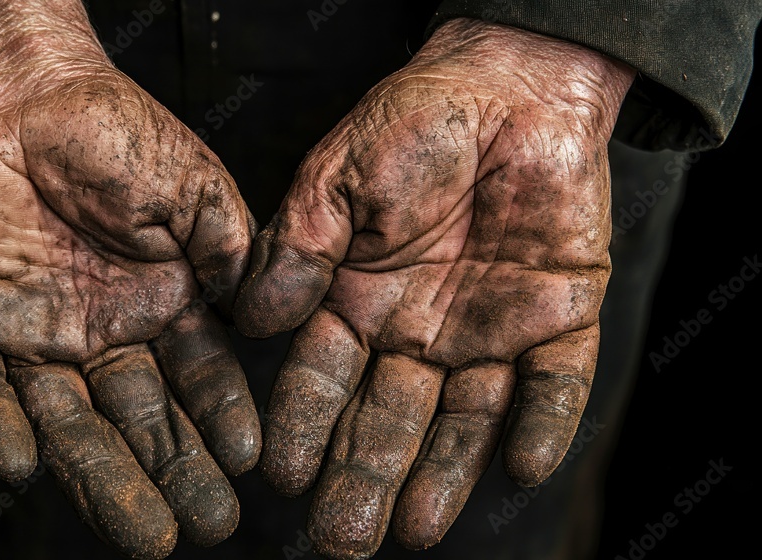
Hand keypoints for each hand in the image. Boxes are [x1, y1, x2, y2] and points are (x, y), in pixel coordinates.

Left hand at [0, 1, 259, 557]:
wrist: (18, 93)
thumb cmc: (113, 128)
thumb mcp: (195, 185)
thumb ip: (230, 249)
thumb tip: (256, 313)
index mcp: (160, 302)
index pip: (197, 379)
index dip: (222, 420)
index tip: (250, 462)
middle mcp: (102, 330)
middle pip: (139, 418)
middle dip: (173, 472)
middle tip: (203, 526)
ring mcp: (36, 332)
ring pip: (69, 421)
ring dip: (102, 476)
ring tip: (144, 533)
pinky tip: (24, 466)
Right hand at [235, 18, 633, 558]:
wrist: (511, 89)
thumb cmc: (415, 123)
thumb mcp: (338, 177)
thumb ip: (299, 247)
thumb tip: (250, 317)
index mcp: (359, 302)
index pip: (321, 380)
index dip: (301, 427)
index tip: (280, 474)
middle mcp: (417, 332)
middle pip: (386, 420)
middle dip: (362, 478)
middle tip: (342, 539)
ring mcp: (490, 332)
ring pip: (464, 420)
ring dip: (442, 475)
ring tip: (414, 530)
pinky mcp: (559, 318)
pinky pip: (555, 382)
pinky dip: (541, 423)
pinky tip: (520, 465)